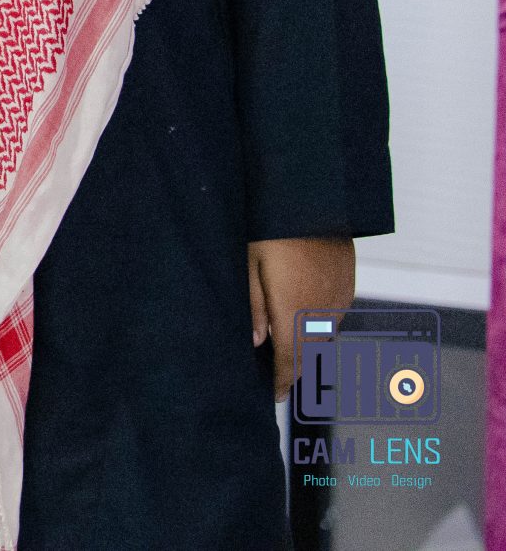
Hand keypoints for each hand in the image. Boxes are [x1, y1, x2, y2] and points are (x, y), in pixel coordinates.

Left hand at [249, 236, 355, 399]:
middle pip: (309, 355)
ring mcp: (338, 301)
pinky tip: (303, 320)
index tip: (275, 396)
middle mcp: (322, 315)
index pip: (290, 362)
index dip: (282, 382)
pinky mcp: (348, 288)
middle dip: (293, 369)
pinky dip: (318, 326)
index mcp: (295, 314)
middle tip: (278, 379)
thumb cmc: (273, 231)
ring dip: (306, 347)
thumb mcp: (249, 266)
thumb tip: (256, 341)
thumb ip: (253, 307)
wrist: (314, 202)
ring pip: (322, 337)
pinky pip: (332, 317)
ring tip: (287, 351)